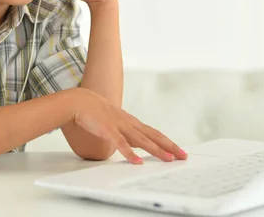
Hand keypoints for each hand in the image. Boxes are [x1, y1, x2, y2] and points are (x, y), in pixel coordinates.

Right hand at [69, 87, 187, 163]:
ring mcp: (120, 126)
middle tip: (183, 156)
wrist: (80, 101)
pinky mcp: (108, 130)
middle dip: (170, 146)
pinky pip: (121, 143)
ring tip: (168, 159)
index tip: (179, 151)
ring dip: (156, 150)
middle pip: (154, 136)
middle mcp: (130, 124)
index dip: (167, 142)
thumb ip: (123, 133)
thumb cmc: (95, 112)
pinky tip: (138, 162)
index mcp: (131, 123)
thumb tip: (129, 145)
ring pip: (142, 140)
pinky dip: (130, 153)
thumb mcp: (114, 124)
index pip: (154, 133)